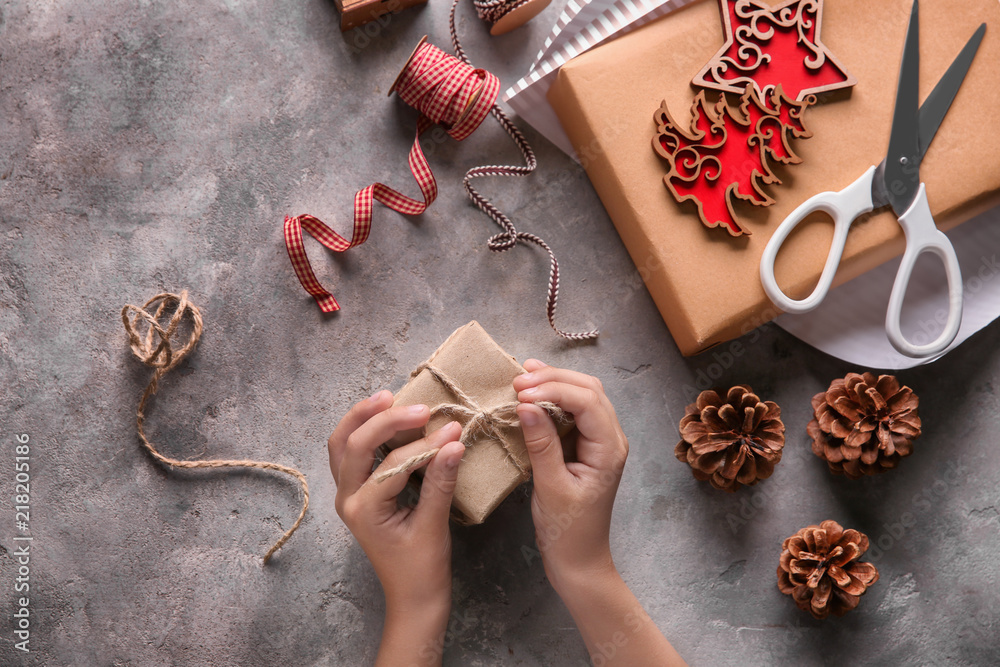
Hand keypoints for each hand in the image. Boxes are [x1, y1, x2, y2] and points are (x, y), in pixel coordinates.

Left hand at [328, 390, 464, 664]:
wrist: (412, 599)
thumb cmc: (422, 571)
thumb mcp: (434, 527)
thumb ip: (440, 482)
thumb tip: (454, 442)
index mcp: (363, 510)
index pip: (391, 463)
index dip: (424, 444)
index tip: (453, 429)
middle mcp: (347, 499)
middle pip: (353, 444)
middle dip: (385, 420)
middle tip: (420, 408)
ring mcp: (348, 495)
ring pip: (341, 445)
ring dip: (362, 418)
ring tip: (388, 396)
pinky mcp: (358, 493)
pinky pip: (350, 454)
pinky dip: (363, 432)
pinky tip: (383, 416)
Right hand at [512, 360, 628, 590]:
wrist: (579, 561)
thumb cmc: (567, 531)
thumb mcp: (550, 488)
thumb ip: (541, 444)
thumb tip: (526, 405)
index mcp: (609, 450)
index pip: (587, 401)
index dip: (554, 389)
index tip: (521, 392)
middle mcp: (611, 439)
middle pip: (589, 390)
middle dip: (554, 379)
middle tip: (518, 379)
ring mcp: (600, 441)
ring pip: (583, 395)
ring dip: (554, 383)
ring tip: (522, 378)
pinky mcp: (586, 446)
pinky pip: (573, 412)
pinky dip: (553, 398)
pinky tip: (531, 395)